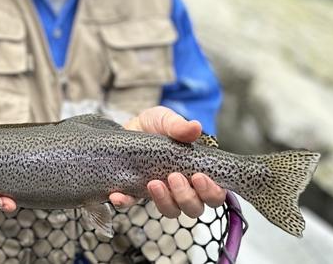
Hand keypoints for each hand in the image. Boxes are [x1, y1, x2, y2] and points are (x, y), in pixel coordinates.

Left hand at [109, 106, 226, 217]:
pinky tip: (119, 196)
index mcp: (196, 172)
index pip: (214, 194)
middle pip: (194, 208)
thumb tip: (195, 127)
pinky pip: (131, 204)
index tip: (198, 177)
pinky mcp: (135, 192)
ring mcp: (159, 193)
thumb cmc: (154, 126)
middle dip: (186, 197)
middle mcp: (181, 188)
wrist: (127, 127)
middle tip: (174, 176)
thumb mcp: (165, 120)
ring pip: (170, 211)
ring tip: (153, 183)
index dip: (211, 192)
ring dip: (164, 201)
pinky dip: (125, 203)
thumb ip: (179, 125)